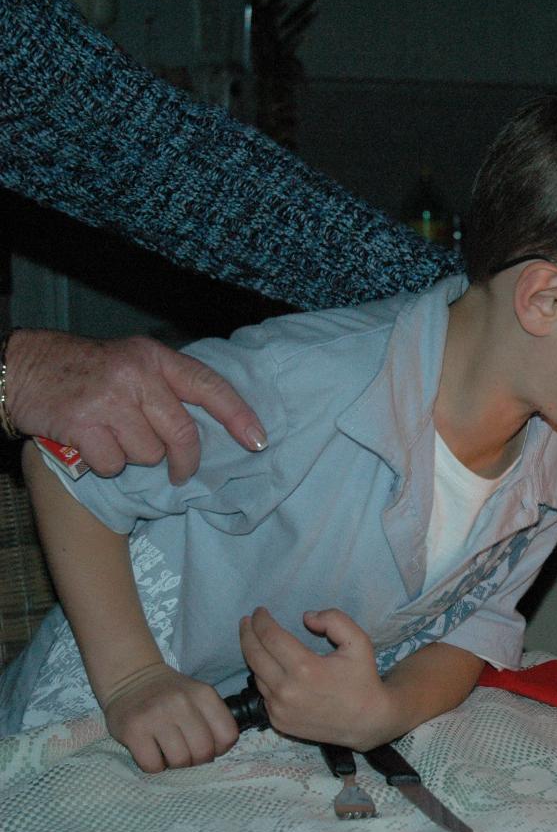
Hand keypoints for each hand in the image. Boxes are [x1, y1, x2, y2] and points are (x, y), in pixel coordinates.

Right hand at [5, 329, 266, 483]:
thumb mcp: (132, 362)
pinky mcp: (83, 425)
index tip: (259, 442)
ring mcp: (110, 400)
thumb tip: (209, 426)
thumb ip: (167, 385)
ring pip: (149, 453)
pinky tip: (92, 445)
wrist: (23, 367)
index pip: (210, 387)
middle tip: (183, 473)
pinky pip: (115, 464)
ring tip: (114, 438)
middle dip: (187, 460)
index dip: (239, 416)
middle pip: (182, 432)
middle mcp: (136, 375)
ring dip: (135, 456)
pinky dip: (106, 464)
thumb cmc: (86, 370)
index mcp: (155, 358)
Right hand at [101, 660, 238, 772]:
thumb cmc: (169, 694)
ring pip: (180, 761)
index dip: (220, 749)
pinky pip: (153, 765)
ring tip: (168, 752)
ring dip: (175, 765)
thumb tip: (218, 753)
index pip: (228, 736)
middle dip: (197, 761)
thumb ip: (213, 719)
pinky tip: (152, 752)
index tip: (208, 746)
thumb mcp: (198, 696)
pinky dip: (154, 766)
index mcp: (204, 694)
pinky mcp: (133, 730)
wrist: (130, 679)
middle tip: (187, 754)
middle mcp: (182, 703)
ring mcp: (156, 716)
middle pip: (204, 752)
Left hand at [239, 607, 392, 749]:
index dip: (261, 621)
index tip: (259, 611)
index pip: (271, 637)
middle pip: (254, 655)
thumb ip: (334, 620)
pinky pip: (263, 693)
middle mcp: (287, 689)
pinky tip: (270, 668)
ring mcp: (279, 708)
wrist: (365, 721)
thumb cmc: (362, 678)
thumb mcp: (358, 641)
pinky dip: (264, 677)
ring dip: (255, 656)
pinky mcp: (278, 721)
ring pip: (256, 675)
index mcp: (305, 668)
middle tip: (246, 621)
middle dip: (247, 633)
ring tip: (258, 642)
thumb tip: (306, 618)